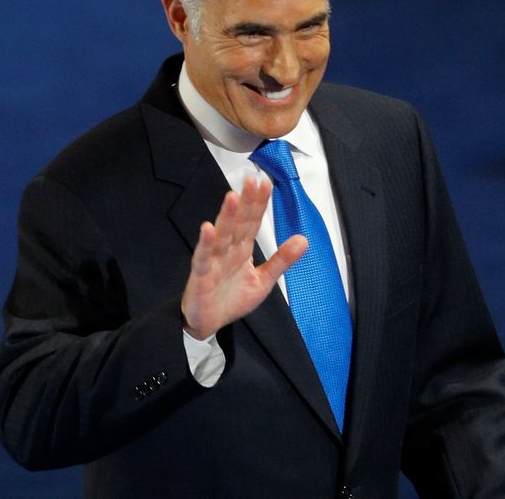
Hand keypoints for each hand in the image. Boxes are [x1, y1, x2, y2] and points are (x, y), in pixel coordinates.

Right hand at [180, 176, 307, 339]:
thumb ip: (281, 260)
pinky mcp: (201, 275)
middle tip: (252, 180)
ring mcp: (214, 261)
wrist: (208, 323)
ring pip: (221, 235)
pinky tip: (208, 229)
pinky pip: (204, 258)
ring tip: (233, 197)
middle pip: (238, 222)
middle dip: (245, 202)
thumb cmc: (231, 299)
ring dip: (227, 216)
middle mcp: (228, 250)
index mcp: (242, 249)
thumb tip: (303, 239)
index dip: (259, 203)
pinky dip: (206, 244)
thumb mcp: (263, 281)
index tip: (266, 183)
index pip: (253, 221)